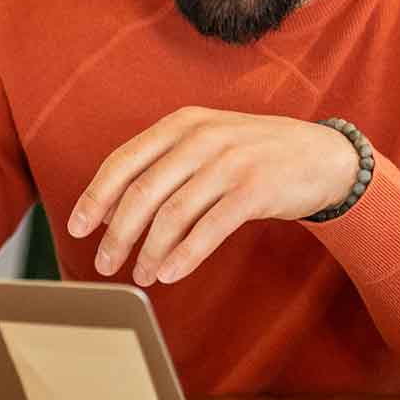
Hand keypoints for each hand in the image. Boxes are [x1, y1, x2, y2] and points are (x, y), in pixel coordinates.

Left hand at [68, 107, 360, 286]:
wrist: (322, 156)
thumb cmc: (254, 155)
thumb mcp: (207, 144)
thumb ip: (163, 166)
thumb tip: (110, 209)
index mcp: (181, 124)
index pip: (123, 161)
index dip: (96, 197)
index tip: (76, 228)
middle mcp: (201, 138)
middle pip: (142, 191)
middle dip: (117, 233)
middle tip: (104, 264)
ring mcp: (230, 162)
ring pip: (172, 214)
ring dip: (150, 251)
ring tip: (141, 275)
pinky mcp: (255, 189)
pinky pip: (210, 228)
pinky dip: (185, 255)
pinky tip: (170, 274)